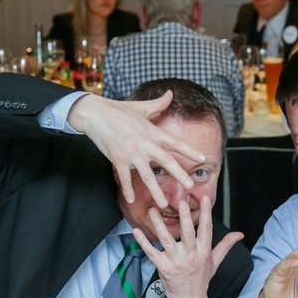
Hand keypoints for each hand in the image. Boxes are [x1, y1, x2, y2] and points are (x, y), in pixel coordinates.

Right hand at [67, 91, 205, 207]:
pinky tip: (132, 201)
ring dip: (156, 191)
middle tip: (190, 186)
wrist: (95, 113)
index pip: (175, 142)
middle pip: (165, 161)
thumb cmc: (118, 110)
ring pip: (147, 175)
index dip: (189, 150)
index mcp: (152, 131)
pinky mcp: (118, 159)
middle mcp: (144, 143)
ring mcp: (131, 152)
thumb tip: (170, 93)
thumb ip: (158, 104)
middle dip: (179, 174)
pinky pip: (124, 178)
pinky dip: (127, 190)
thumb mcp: (141, 107)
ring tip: (164, 204)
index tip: (203, 158)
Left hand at [132, 196, 241, 297]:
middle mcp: (190, 255)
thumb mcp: (215, 261)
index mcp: (204, 251)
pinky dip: (143, 242)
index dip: (205, 213)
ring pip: (166, 240)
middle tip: (180, 201)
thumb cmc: (201, 278)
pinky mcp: (162, 266)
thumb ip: (225, 245)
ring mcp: (175, 261)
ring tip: (153, 210)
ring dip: (159, 224)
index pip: (206, 229)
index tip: (203, 198)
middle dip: (184, 217)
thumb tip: (239, 234)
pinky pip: (151, 252)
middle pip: (187, 233)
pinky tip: (136, 231)